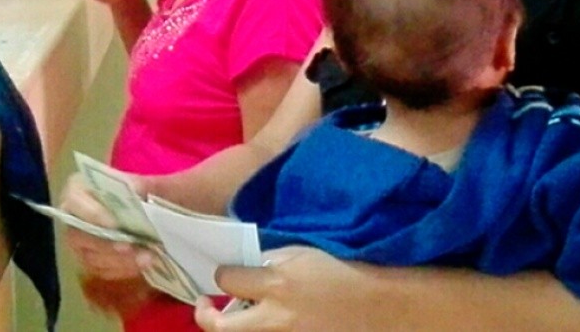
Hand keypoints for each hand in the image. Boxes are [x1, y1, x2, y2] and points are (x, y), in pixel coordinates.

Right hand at [58, 172, 143, 280]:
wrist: (155, 211)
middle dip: (106, 244)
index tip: (114, 224)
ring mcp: (81, 242)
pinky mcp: (93, 261)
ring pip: (90, 258)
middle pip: (78, 236)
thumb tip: (134, 190)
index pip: (74, 201)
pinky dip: (123, 270)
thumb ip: (144, 185)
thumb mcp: (150, 184)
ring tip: (147, 258)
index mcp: (79, 189)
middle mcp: (73, 216)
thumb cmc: (146, 191)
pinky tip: (144, 265)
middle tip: (131, 247)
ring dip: (119, 261)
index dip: (91, 214)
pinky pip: (102, 271)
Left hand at [194, 246, 394, 331]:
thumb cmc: (338, 274)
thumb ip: (269, 261)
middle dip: (205, 316)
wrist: (374, 309)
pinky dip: (255, 331)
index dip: (222, 275)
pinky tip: (258, 323)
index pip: (226, 280)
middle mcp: (274, 319)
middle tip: (205, 306)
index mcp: (277, 285)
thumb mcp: (302, 254)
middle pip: (219, 327)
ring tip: (233, 317)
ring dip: (231, 327)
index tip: (228, 274)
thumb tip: (243, 267)